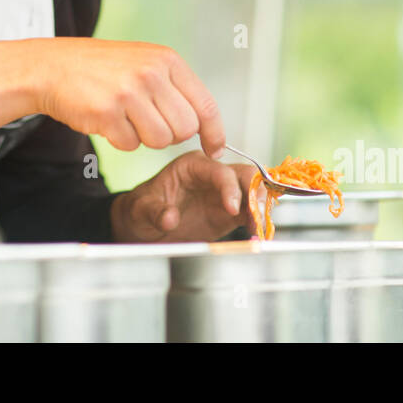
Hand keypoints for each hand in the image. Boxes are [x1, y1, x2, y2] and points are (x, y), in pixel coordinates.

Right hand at [32, 38, 225, 157]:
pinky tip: (108, 119)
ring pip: (160, 141)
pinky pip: (131, 146)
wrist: (53, 67)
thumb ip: (175, 88)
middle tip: (148, 122)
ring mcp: (129, 92)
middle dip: (170, 135)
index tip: (215, 149)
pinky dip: (120, 140)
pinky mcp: (107, 113)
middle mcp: (151, 73)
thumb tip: (205, 126)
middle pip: (185, 129)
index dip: (215, 132)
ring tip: (126, 118)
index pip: (205, 104)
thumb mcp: (145, 63)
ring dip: (144, 138)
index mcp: (166, 60)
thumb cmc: (102, 69)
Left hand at [110, 151, 258, 242]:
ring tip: (259, 229)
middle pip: (245, 175)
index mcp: (192, 166)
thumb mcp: (141, 209)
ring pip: (254, 192)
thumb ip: (155, 212)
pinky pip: (250, 213)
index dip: (229, 188)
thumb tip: (170, 217)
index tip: (232, 208)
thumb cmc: (142, 209)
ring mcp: (223, 193)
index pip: (219, 171)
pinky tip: (258, 235)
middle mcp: (212, 176)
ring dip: (261, 209)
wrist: (144, 226)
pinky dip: (258, 223)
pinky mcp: (229, 213)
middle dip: (255, 193)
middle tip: (257, 215)